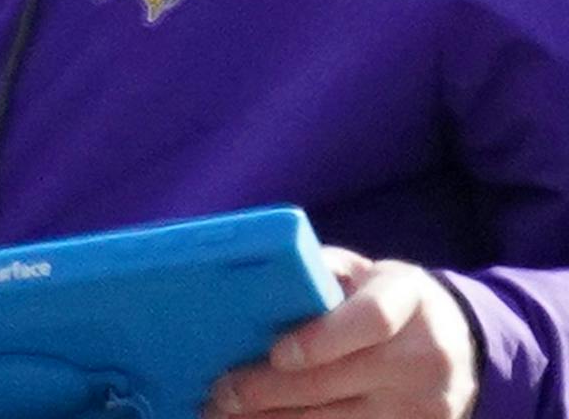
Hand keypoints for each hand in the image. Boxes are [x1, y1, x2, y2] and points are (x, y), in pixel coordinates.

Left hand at [203, 248, 477, 418]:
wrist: (456, 343)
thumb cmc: (385, 298)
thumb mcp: (361, 271)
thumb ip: (316, 271)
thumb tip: (251, 279)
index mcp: (408, 299)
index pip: (371, 320)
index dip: (321, 339)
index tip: (275, 353)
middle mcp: (425, 356)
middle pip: (339, 381)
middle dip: (270, 390)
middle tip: (220, 393)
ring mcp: (425, 405)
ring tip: (226, 413)